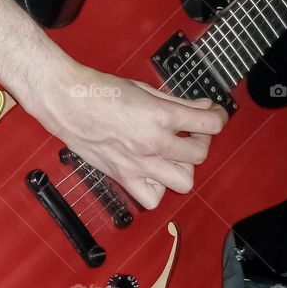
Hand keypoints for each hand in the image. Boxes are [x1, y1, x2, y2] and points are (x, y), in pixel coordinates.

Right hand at [32, 65, 226, 209]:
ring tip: (172, 154)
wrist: (68, 102)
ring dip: (183, 167)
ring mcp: (138, 164)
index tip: (214, 115)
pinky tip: (152, 171)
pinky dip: (158, 188)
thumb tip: (203, 109)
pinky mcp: (123, 176)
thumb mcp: (146, 89)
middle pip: (200, 154)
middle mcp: (153, 143)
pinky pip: (153, 198)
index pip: (210, 124)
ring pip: (184, 182)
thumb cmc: (101, 91)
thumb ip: (178, 103)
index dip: (218, 117)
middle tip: (189, 132)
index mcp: (161, 116)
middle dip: (200, 140)